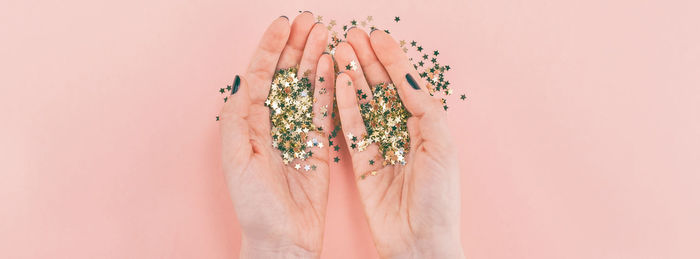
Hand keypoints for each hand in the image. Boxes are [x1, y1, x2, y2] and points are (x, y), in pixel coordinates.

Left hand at [219, 13, 332, 257]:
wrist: (283, 238)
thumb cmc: (255, 205)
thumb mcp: (237, 160)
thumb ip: (238, 119)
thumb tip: (242, 81)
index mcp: (247, 123)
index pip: (258, 75)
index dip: (269, 48)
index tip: (284, 25)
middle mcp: (270, 123)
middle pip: (282, 74)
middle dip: (294, 45)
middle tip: (310, 20)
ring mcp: (295, 131)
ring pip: (304, 86)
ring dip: (312, 58)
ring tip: (324, 31)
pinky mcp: (317, 144)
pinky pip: (322, 108)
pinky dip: (326, 85)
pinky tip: (330, 63)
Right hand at [333, 28, 463, 257]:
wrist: (419, 243)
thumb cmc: (439, 198)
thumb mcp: (441, 146)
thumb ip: (425, 109)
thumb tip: (408, 76)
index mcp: (428, 127)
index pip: (407, 84)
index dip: (392, 59)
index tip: (376, 36)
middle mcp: (403, 133)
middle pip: (383, 89)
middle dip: (368, 61)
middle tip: (351, 36)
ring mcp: (381, 147)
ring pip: (364, 104)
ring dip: (353, 76)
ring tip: (340, 50)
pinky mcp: (361, 163)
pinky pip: (351, 128)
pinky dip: (344, 104)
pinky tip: (338, 82)